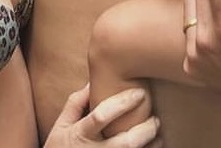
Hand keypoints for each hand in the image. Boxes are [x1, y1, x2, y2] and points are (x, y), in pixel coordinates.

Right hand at [44, 84, 160, 146]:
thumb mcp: (62, 125)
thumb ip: (76, 103)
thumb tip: (93, 80)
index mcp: (80, 134)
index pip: (101, 116)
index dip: (122, 103)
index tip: (140, 92)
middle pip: (124, 143)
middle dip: (144, 130)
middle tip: (155, 119)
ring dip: (150, 147)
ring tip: (158, 136)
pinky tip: (153, 147)